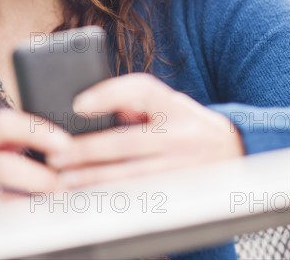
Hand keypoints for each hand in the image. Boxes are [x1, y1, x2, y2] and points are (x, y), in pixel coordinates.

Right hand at [0, 109, 70, 220]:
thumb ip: (6, 139)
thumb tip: (49, 136)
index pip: (4, 124)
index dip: (36, 131)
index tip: (64, 143)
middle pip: (2, 166)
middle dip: (38, 177)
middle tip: (61, 185)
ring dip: (30, 206)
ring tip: (52, 207)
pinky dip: (13, 223)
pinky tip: (29, 224)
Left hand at [46, 73, 244, 187]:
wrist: (232, 152)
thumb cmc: (187, 121)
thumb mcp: (166, 100)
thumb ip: (133, 98)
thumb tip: (89, 108)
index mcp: (175, 108)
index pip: (141, 91)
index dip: (108, 96)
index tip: (78, 105)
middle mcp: (180, 138)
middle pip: (125, 144)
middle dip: (86, 152)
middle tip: (57, 156)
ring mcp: (180, 169)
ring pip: (128, 177)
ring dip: (92, 180)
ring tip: (64, 180)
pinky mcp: (178, 194)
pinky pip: (138, 198)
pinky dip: (111, 198)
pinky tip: (90, 198)